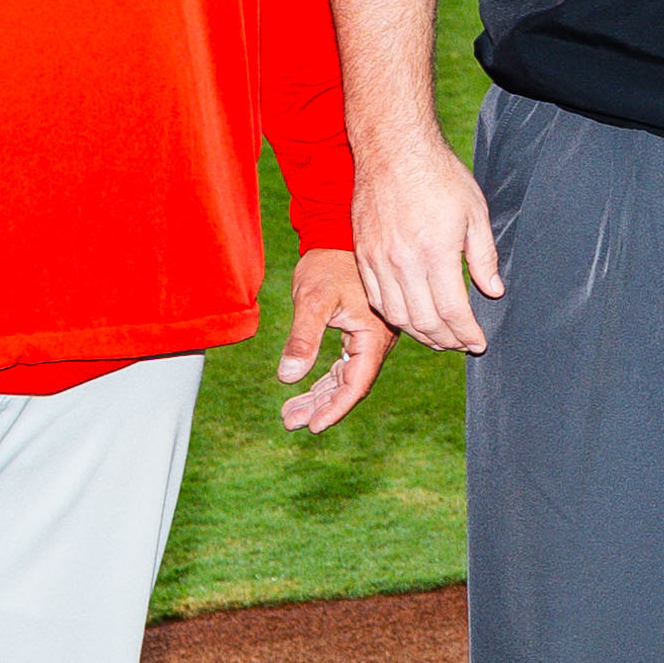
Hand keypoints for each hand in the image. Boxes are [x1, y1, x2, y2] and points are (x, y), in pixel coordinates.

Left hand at [272, 248, 385, 431]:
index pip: (355, 384)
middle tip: (290, 421)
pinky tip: (304, 390)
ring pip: (344, 377)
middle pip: (349, 385)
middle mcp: (375, 341)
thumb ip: (302, 339)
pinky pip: (343, 365)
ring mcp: (368, 338)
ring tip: (291, 413)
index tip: (312, 426)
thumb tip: (288, 376)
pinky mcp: (357, 332)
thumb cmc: (330, 265)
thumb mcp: (313, 301)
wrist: (338, 236)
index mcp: (373, 337)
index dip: (334, 408)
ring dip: (319, 395)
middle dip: (320, 406)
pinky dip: (323, 379)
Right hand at [351, 124, 501, 353]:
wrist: (393, 149)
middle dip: (446, 340)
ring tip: (438, 337)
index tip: (478, 342)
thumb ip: (484, 257)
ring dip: (419, 334)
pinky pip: (376, 298)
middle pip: (424, 320)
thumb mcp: (475, 212)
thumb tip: (493, 291)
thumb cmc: (439, 176)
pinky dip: (394, 315)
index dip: (467, 333)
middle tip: (461, 344)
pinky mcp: (362, 254)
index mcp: (435, 252)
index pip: (452, 311)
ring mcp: (378, 259)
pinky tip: (410, 317)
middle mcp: (403, 261)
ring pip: (397, 315)